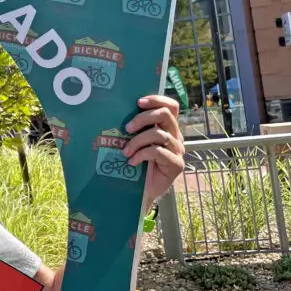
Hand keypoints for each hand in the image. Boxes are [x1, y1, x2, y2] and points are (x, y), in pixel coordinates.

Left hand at [122, 94, 184, 208]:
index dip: (157, 100)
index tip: (138, 102)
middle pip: (165, 115)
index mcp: (166, 127)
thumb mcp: (132, 142)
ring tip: (125, 151)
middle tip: (127, 128)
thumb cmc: (134, 164)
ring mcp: (177, 150)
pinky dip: (141, 154)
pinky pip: (158, 152)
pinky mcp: (176, 164)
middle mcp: (175, 136)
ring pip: (159, 134)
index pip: (171, 106)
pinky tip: (131, 162)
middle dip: (143, 118)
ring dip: (138, 140)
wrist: (139, 191)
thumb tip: (113, 112)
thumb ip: (133, 129)